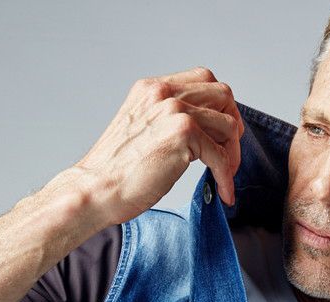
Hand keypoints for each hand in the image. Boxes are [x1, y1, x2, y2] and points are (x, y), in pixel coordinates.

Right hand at [68, 66, 244, 224]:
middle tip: (229, 154)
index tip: (220, 134)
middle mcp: (164, 92)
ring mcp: (174, 110)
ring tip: (224, 177)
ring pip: (228, 124)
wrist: (97, 188)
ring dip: (232, 154)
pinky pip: (221, 155)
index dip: (219, 107)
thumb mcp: (142, 130)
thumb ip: (166, 121)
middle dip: (232, 126)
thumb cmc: (116, 171)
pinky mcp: (183, 134)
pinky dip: (226, 176)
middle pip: (222, 95)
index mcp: (152, 88)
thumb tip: (202, 132)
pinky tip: (223, 192)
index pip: (202, 80)